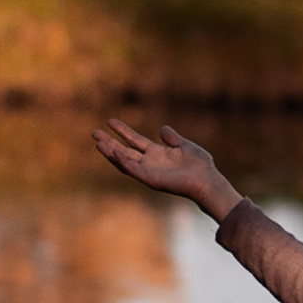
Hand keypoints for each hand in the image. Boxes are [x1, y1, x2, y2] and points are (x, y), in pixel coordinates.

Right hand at [91, 117, 243, 221]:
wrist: (208, 180)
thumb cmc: (201, 166)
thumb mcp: (185, 146)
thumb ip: (173, 138)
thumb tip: (163, 129)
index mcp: (157, 153)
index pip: (135, 140)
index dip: (122, 131)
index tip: (110, 121)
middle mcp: (150, 163)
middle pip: (125, 151)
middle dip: (110, 142)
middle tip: (94, 133)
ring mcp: (150, 172)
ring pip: (125, 162)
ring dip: (111, 153)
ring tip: (98, 143)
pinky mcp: (152, 181)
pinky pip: (135, 172)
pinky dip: (125, 163)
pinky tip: (115, 154)